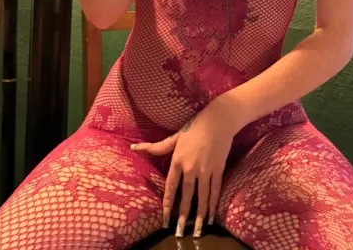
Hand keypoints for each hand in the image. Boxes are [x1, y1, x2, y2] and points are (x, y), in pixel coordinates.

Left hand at [130, 101, 235, 237]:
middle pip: (186, 196)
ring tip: (198, 230)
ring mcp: (206, 170)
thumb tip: (134, 148)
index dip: (167, 204)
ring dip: (200, 215)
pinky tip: (212, 216)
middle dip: (183, 215)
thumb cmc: (194, 127)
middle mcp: (191, 168)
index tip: (165, 219)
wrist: (218, 120)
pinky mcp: (218, 169)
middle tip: (180, 232)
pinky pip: (215, 190)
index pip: (170, 188)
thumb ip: (157, 147)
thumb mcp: (175, 137)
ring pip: (202, 197)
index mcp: (178, 161)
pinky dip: (213, 204)